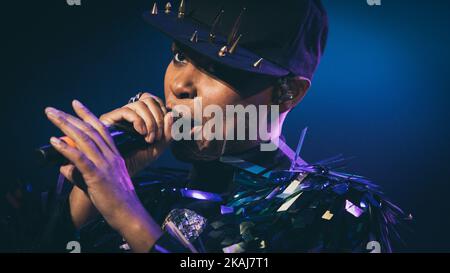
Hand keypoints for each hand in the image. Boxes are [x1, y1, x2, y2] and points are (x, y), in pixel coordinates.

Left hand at [46, 100, 163, 251]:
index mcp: (114, 156)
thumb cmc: (117, 201)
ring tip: (51, 116)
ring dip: (65, 126)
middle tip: (52, 110)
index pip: (101, 130)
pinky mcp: (97, 176)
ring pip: (84, 140)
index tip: (76, 104)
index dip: (87, 115)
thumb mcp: (100, 182)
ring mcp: (105, 165)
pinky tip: (55, 141)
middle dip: (69, 117)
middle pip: (89, 131)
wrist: (129, 214)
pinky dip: (66, 148)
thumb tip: (64, 167)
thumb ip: (81, 173)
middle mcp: (110, 157)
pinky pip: (80, 159)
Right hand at [100, 93, 170, 176]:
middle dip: (158, 118)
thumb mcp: (158, 147)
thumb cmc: (138, 160)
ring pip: (140, 104)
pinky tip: (141, 134)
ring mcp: (119, 115)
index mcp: (143, 116)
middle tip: (157, 137)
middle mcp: (131, 113)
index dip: (164, 113)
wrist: (119, 173)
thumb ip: (168, 133)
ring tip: (149, 138)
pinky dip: (138, 121)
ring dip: (150, 122)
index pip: (156, 102)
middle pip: (149, 100)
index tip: (165, 131)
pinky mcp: (108, 119)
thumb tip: (170, 113)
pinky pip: (127, 111)